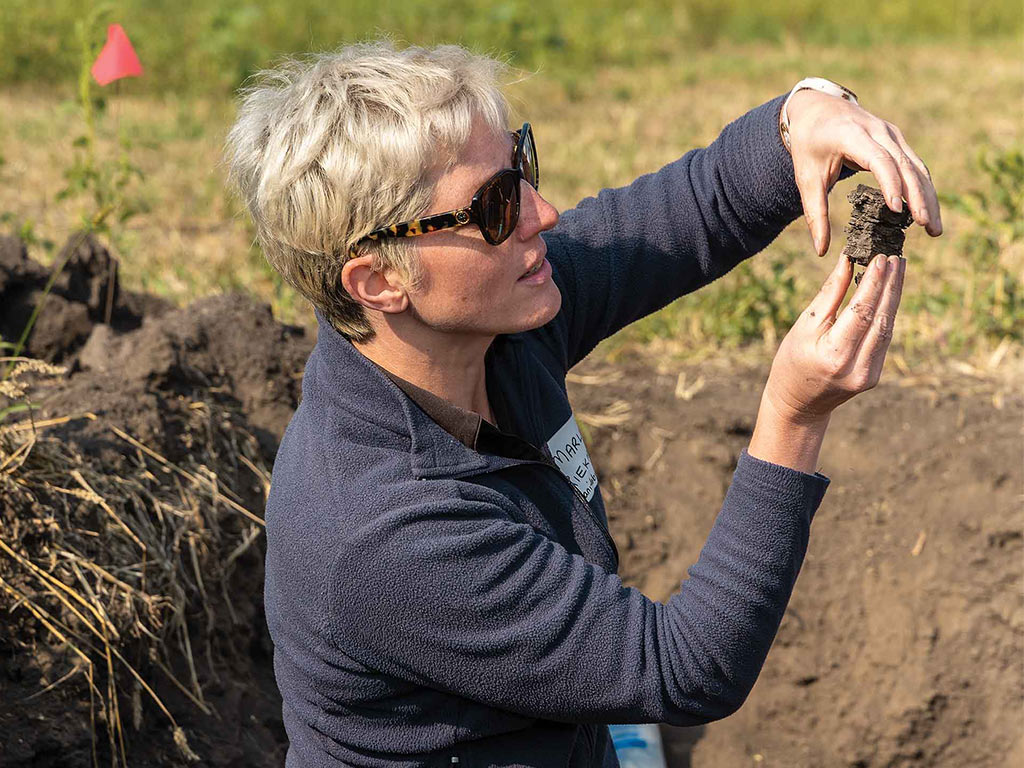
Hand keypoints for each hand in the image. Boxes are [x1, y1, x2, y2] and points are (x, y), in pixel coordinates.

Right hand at [763, 248, 906, 423]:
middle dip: (891, 286)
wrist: (797, 403)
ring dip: (894, 297)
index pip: (862, 312)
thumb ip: (830, 295)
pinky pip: (884, 339)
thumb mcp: (804, 325)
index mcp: (834, 354)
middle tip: (898, 258)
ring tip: (899, 270)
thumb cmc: (793, 360)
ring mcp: (869, 375)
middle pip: (881, 319)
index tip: (882, 258)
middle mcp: (857, 367)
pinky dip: (888, 314)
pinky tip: (890, 294)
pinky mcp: (875, 375)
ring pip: (888, 328)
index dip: (874, 283)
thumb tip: (848, 262)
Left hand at [785, 88, 942, 256]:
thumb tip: (821, 251)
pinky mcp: (897, 140)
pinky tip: (927, 211)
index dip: (891, 184)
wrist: (817, 109)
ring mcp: (891, 134)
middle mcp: (878, 131)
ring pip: (916, 166)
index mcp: (852, 136)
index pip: (879, 160)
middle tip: (927, 228)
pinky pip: (915, 165)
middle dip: (919, 198)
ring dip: (928, 197)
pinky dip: (923, 188)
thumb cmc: (809, 145)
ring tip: (934, 228)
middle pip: (906, 165)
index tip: (897, 211)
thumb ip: (814, 214)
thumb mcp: (806, 178)